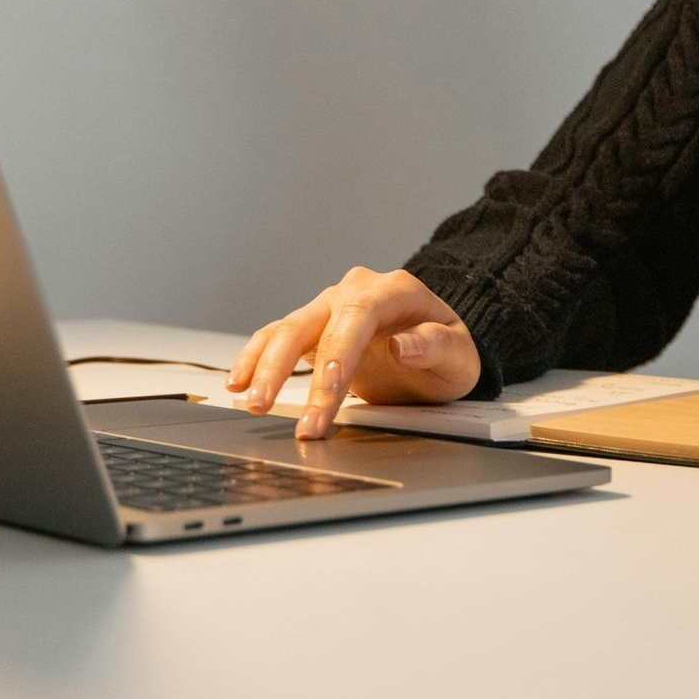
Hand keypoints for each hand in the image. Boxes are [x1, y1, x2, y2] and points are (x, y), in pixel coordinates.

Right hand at [228, 267, 481, 440]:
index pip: (358, 317)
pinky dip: (254, 359)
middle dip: (287, 370)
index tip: (329, 388)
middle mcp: (354, 292)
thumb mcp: (459, 354)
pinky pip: (275, 339)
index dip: (338, 353)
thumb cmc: (449, 350)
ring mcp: (328, 308)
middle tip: (271, 409)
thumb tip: (403, 345)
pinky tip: (238, 382)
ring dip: (263, 368)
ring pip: (285, 331)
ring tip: (251, 402)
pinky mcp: (312, 328)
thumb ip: (435, 347)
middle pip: (310, 324)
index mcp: (393, 290)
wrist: (439, 346)